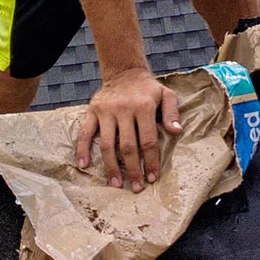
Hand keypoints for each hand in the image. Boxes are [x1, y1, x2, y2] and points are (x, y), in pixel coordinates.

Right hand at [76, 67, 182, 190]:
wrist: (124, 71)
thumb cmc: (148, 88)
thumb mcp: (166, 94)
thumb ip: (172, 113)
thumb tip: (177, 132)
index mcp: (144, 107)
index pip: (148, 140)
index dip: (151, 161)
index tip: (152, 177)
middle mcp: (124, 109)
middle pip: (127, 146)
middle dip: (132, 170)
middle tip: (136, 188)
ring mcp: (106, 111)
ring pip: (107, 144)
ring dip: (110, 166)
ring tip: (115, 184)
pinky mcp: (92, 111)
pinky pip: (85, 132)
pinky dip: (82, 149)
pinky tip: (84, 165)